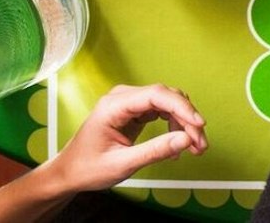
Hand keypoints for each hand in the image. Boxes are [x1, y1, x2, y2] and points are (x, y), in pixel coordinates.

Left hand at [44, 84, 206, 193]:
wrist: (69, 173)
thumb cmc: (87, 168)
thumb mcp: (121, 164)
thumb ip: (155, 151)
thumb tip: (186, 139)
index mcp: (114, 105)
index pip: (157, 95)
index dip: (182, 107)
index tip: (199, 124)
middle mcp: (123, 98)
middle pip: (167, 98)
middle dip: (187, 119)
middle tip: (200, 144)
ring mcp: (130, 103)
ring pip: (168, 104)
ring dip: (184, 123)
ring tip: (194, 147)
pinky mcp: (135, 111)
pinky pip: (163, 112)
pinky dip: (175, 126)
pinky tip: (178, 144)